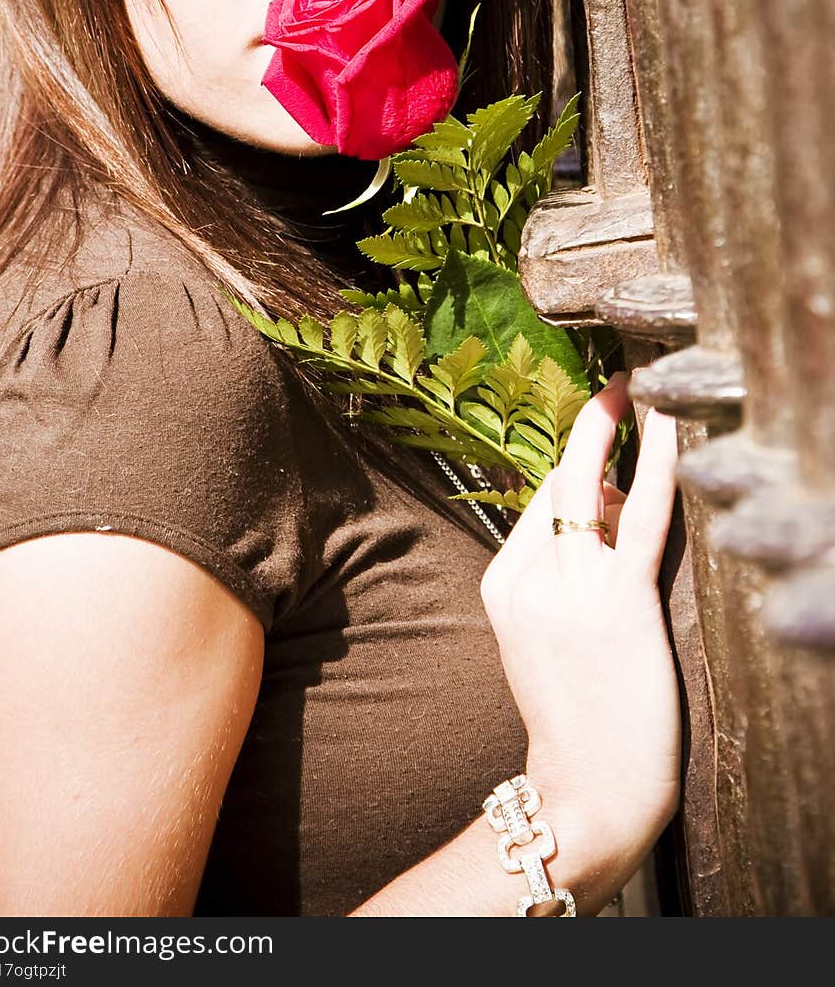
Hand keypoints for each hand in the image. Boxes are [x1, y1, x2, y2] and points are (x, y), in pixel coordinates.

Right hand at [479, 374, 680, 902]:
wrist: (588, 790)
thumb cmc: (578, 718)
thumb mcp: (543, 638)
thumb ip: (561, 573)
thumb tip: (608, 502)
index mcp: (502, 584)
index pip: (539, 501)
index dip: (579, 469)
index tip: (610, 441)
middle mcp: (529, 577)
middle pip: (558, 480)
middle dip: (590, 423)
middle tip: (619, 382)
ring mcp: (570, 587)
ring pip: (591, 485)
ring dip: (621, 429)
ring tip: (647, 390)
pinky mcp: (619, 601)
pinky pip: (641, 515)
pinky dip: (658, 463)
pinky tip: (671, 425)